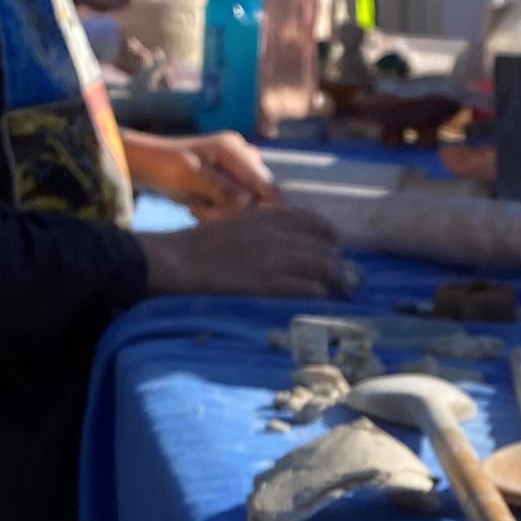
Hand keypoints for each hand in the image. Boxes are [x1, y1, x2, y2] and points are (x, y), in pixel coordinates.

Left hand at [121, 129, 277, 217]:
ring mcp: (238, 170)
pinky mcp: (231, 183)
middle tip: (204, 210)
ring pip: (246, 205)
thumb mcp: (190, 176)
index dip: (268, 204)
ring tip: (198, 207)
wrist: (150, 166)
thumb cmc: (166, 165)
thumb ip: (219, 187)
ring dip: (222, 212)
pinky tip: (200, 206)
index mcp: (234, 149)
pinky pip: (236, 207)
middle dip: (233, 209)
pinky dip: (218, 212)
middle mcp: (243, 157)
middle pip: (257, 196)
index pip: (262, 181)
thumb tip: (248, 201)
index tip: (262, 224)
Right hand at [137, 205, 352, 301]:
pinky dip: (321, 297)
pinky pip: (312, 289)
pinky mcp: (274, 284)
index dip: (328, 237)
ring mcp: (279, 258)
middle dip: (338, 265)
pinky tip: (322, 305)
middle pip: (326, 247)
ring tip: (341, 295)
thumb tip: (280, 247)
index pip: (314, 221)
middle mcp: (281, 233)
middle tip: (343, 280)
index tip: (332, 249)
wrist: (177, 260)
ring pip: (327, 268)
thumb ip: (260, 231)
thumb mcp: (234, 225)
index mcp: (269, 215)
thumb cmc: (196, 246)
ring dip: (338, 283)